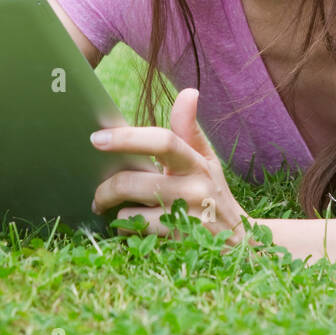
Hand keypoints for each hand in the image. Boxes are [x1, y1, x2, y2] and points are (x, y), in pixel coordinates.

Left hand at [90, 88, 247, 243]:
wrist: (238, 242)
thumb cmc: (213, 193)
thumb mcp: (206, 160)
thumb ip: (188, 129)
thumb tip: (189, 92)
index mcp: (196, 163)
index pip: (163, 141)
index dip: (128, 138)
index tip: (97, 138)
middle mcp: (194, 188)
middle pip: (135, 182)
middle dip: (106, 189)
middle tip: (97, 195)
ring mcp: (188, 218)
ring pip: (132, 212)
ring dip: (118, 212)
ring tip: (117, 211)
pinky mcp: (181, 242)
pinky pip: (139, 233)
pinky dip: (129, 229)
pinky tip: (133, 228)